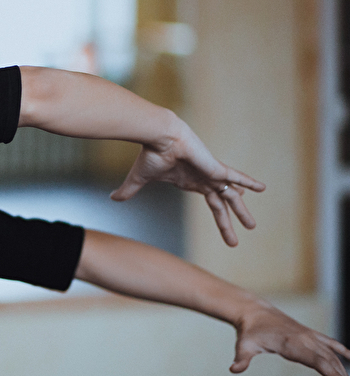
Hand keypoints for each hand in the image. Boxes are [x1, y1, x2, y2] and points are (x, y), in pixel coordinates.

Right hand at [110, 119, 264, 245]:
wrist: (158, 136)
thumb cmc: (150, 154)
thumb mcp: (140, 178)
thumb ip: (130, 191)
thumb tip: (112, 199)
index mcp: (191, 182)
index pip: (209, 203)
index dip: (218, 218)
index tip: (225, 229)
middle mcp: (204, 180)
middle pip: (221, 205)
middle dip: (229, 223)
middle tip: (237, 239)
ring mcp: (212, 174)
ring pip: (231, 197)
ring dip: (241, 211)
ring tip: (252, 226)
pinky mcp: (214, 168)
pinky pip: (235, 177)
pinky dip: (248, 182)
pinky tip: (261, 189)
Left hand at [230, 300, 349, 375]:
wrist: (254, 312)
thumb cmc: (249, 331)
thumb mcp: (243, 345)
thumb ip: (241, 359)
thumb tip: (233, 370)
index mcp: (290, 343)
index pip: (315, 360)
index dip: (331, 372)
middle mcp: (303, 339)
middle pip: (327, 360)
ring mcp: (308, 335)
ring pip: (330, 354)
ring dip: (342, 370)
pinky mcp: (309, 334)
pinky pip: (329, 342)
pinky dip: (341, 350)